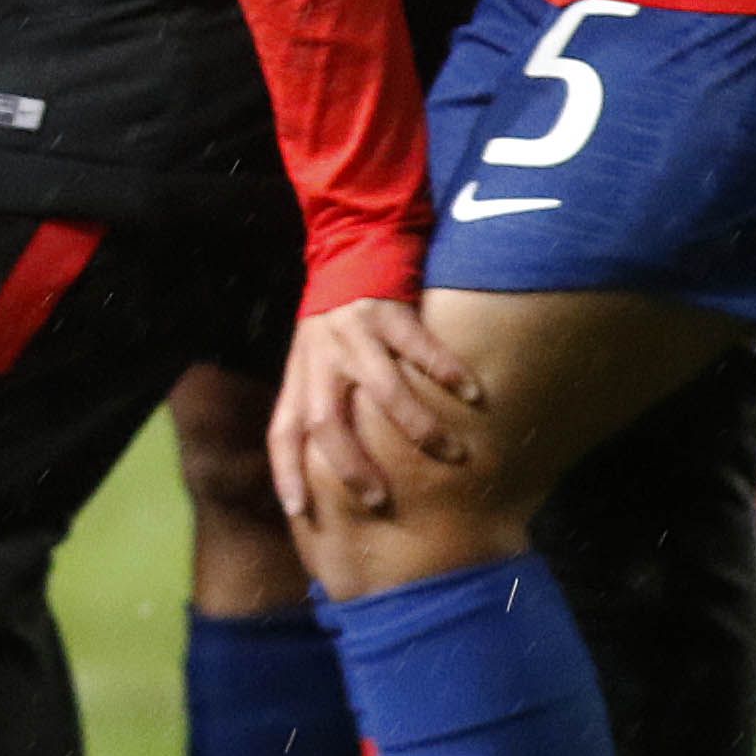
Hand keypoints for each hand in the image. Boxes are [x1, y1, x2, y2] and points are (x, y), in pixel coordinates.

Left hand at [268, 297, 494, 532]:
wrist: (350, 243)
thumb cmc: (335, 317)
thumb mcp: (313, 359)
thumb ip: (319, 400)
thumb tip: (334, 461)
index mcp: (300, 374)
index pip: (282, 432)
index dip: (286, 472)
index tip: (299, 513)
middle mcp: (321, 359)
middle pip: (325, 421)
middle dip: (351, 466)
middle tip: (381, 500)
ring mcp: (353, 334)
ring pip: (382, 390)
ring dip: (417, 427)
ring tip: (453, 455)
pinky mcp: (387, 311)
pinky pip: (420, 347)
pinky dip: (446, 371)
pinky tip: (473, 395)